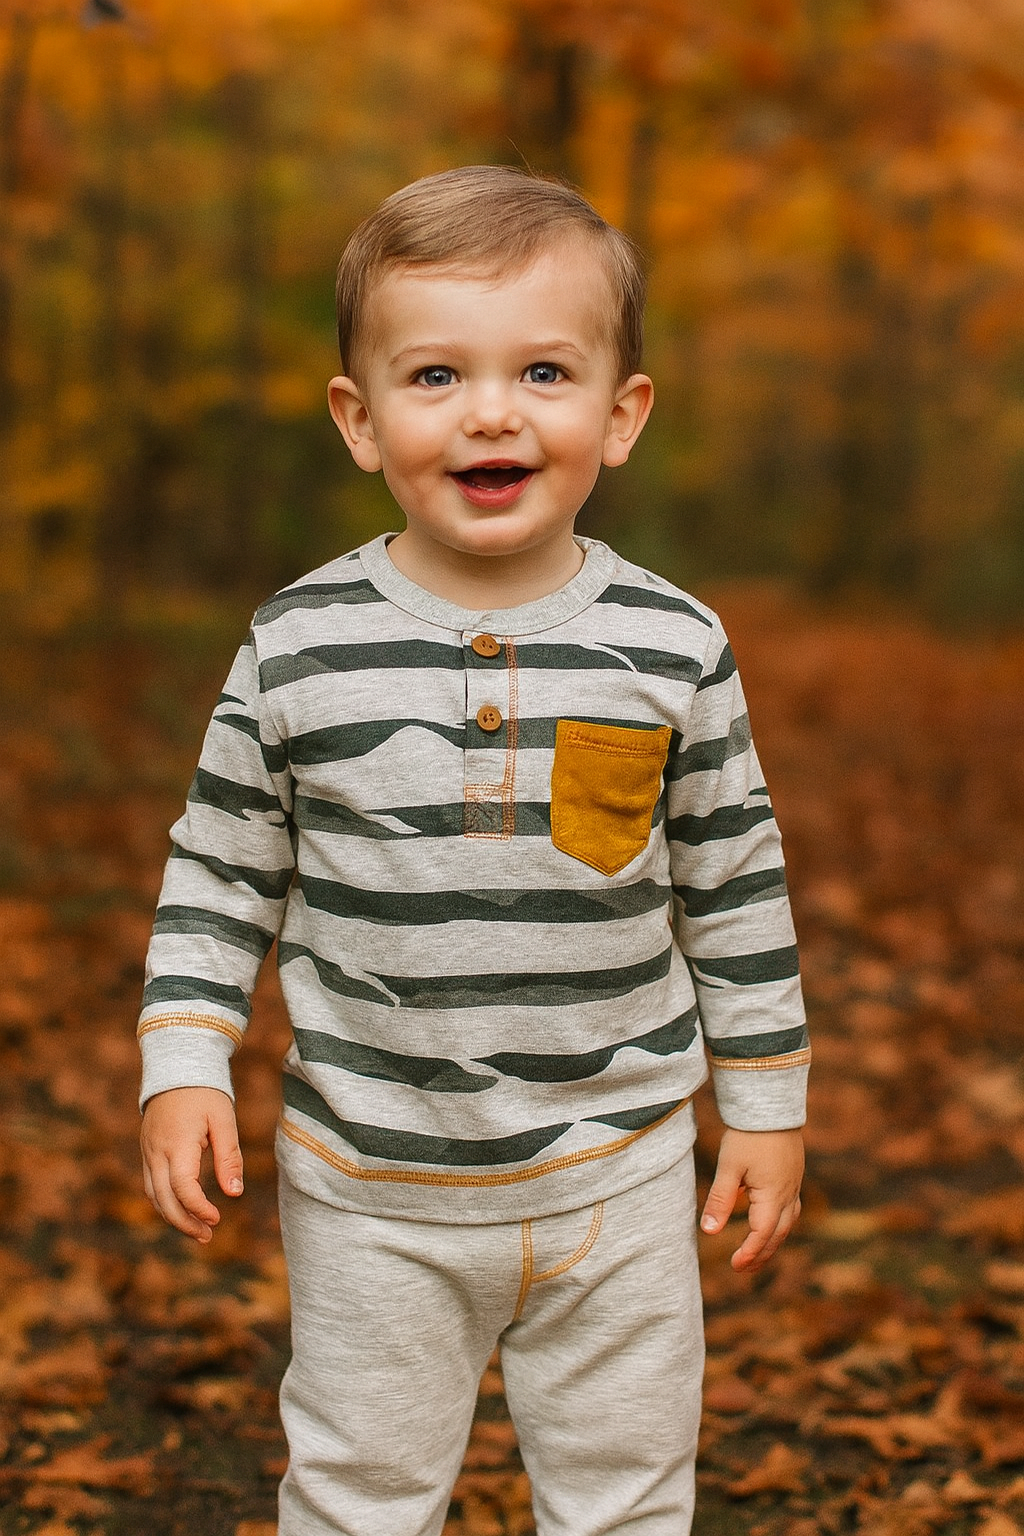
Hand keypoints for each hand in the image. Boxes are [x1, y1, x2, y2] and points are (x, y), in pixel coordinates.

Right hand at [141, 1087, 242, 1242]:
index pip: (183, 1188)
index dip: (198, 1208)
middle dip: (184, 1223)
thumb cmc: (205, 1093)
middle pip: (163, 1199)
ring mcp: (147, 1152)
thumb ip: (229, 1156)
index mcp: (177, 1143)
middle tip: (208, 1237)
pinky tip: (184, 1210)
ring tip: (198, 1231)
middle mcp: (156, 1152)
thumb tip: (234, 1193)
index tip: (217, 1219)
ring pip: (153, 1196)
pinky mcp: (147, 1152)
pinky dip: (165, 1202)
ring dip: (173, 1217)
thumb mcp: (224, 1120)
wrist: (176, 1068)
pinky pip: (151, 1185)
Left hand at [700, 1127, 803, 1272]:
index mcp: (772, 1195)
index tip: (735, 1266)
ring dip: (773, 1241)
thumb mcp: (729, 1167)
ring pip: (788, 1222)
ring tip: (757, 1252)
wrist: (771, 1104)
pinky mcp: (794, 1174)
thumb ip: (720, 1200)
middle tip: (744, 1268)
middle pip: (778, 1233)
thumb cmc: (748, 1135)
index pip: (762, 1234)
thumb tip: (709, 1232)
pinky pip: (791, 1208)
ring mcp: (794, 1184)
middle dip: (762, 1254)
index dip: (749, 1253)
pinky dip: (780, 1222)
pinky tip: (769, 1220)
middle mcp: (788, 1194)